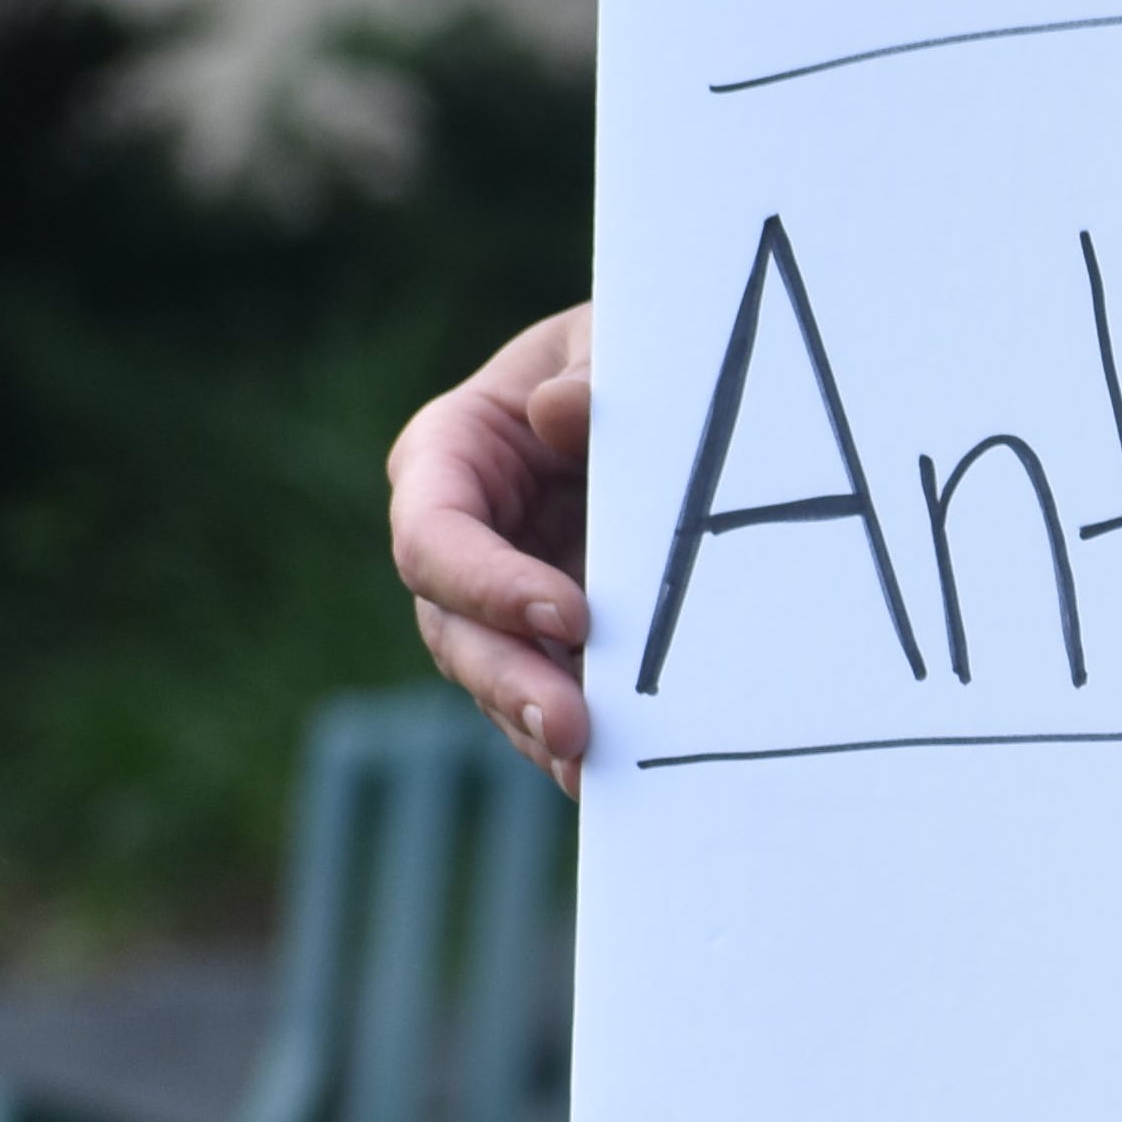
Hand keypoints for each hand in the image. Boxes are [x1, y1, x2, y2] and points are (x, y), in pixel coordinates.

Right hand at [393, 303, 599, 795]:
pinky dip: (573, 738)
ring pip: (496, 676)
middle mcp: (466, 538)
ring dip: (537, 724)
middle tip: (574, 727)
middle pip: (453, 625)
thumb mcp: (616, 342)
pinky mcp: (557, 638)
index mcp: (453, 455)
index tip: (570, 615)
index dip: (487, 581)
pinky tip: (614, 779)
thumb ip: (593, 373)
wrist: (685, 399)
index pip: (436, 531)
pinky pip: (549, 694)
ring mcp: (506, 596)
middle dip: (509, 679)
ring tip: (592, 771)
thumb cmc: (636, 356)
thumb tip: (563, 410)